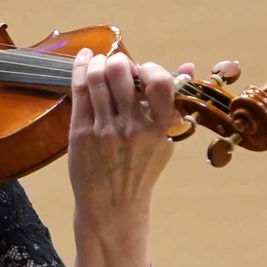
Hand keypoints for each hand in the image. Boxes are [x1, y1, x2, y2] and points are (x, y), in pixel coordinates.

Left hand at [67, 51, 188, 266]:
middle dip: (118, 61)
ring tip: (99, 62)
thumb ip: (174, 102)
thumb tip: (188, 66)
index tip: (142, 72)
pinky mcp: (81, 132)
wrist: (112, 206)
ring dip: (97, 63)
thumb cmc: (140, 171)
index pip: (159, 81)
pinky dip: (81, 69)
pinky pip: (79, 91)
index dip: (149, 68)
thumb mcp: (164, 140)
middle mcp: (132, 126)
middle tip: (116, 66)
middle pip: (120, 72)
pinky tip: (84, 60)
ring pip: (97, 78)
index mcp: (158, 127)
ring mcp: (104, 129)